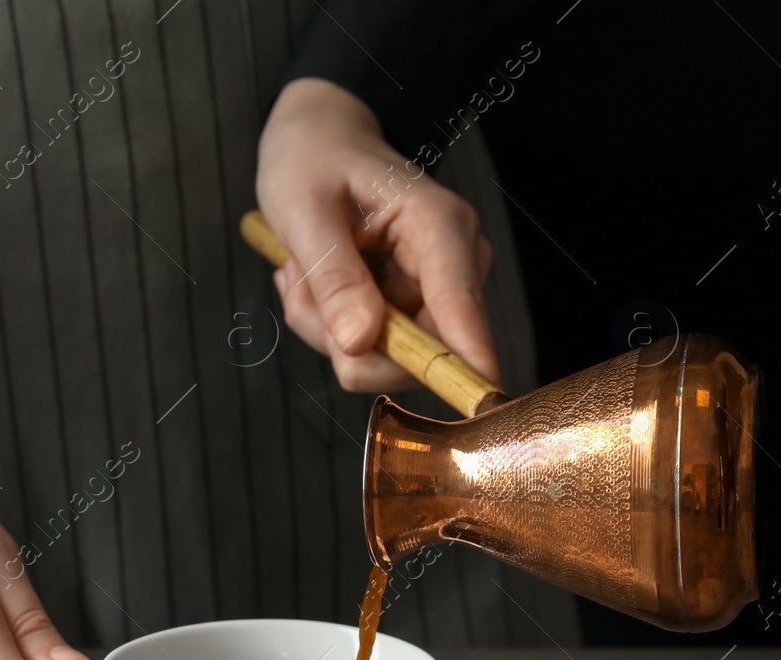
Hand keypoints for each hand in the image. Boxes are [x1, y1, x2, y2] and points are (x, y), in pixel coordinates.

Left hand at [256, 77, 500, 391]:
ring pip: (380, 358)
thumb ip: (334, 278)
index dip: (467, 360)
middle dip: (343, 337)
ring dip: (325, 328)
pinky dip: (325, 324)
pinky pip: (365, 348)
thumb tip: (361, 343)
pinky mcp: (408, 307)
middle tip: (302, 284)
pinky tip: (312, 279)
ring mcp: (432, 290)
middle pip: (416, 352)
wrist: (315, 140)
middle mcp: (450, 264)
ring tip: (303, 272)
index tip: (479, 399)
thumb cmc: (313, 160)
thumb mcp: (305, 212)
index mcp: (439, 227)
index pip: (462, 309)